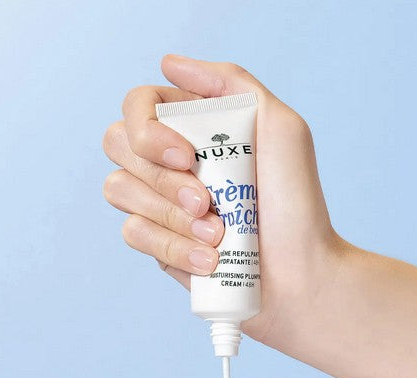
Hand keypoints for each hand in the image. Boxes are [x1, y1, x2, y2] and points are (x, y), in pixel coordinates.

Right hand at [102, 54, 343, 345]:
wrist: (299, 274)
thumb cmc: (296, 204)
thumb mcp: (281, 128)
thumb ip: (234, 85)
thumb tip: (169, 64)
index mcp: (194, 127)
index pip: (138, 105)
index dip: (149, 129)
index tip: (188, 156)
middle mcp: (169, 160)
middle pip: (118, 145)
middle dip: (163, 179)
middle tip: (207, 201)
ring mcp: (159, 202)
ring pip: (119, 190)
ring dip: (171, 216)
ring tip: (218, 235)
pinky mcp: (158, 241)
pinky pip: (134, 233)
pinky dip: (173, 247)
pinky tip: (210, 260)